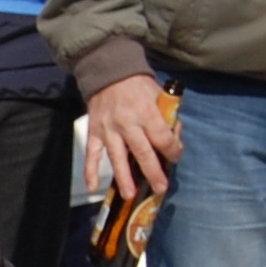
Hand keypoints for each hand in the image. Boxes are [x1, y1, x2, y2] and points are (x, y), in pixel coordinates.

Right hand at [86, 72, 183, 203]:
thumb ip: (168, 117)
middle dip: (153, 172)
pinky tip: (93, 187)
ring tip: (130, 194)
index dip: (172, 151)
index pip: (162, 138)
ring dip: (124, 177)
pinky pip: (92, 154)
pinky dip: (90, 171)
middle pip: (142, 152)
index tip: (175, 157)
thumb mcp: (160, 95)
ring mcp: (108, 129)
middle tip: (160, 188)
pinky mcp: (94, 131)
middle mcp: (127, 123)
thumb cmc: (139, 86)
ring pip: (117, 156)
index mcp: (147, 112)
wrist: (109, 72)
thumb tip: (175, 139)